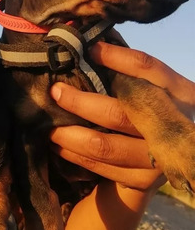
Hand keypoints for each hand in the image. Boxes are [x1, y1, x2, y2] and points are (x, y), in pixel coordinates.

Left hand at [48, 42, 192, 190]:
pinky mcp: (142, 182)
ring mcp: (156, 159)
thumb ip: (130, 68)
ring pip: (102, 146)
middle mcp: (171, 128)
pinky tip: (59, 146)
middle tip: (55, 92)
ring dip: (69, 134)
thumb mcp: (156, 87)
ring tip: (49, 124)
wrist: (182, 153)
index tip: (89, 50)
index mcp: (179, 95)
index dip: (117, 59)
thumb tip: (92, 47)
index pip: (147, 69)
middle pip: (117, 113)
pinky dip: (75, 156)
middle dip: (78, 102)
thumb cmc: (159, 109)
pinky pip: (100, 169)